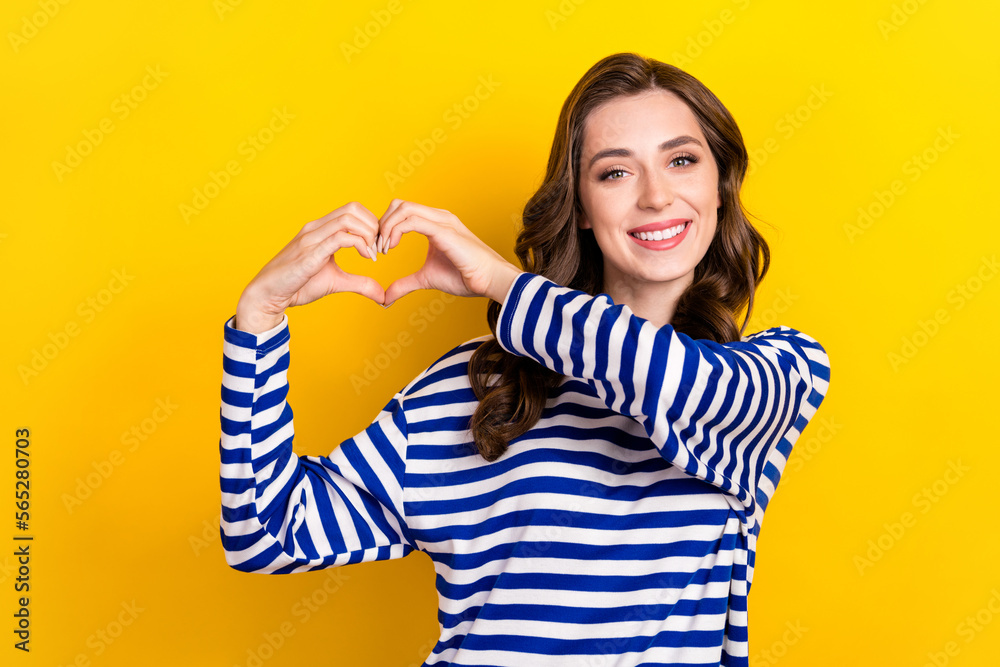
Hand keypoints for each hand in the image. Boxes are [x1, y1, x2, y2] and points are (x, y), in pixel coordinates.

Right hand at [234, 202, 382, 332]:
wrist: (268, 295)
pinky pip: (339, 238)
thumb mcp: (336, 282)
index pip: (352, 209)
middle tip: (378, 249)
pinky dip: (360, 245)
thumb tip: (382, 295)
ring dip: (368, 234)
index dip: (372, 223)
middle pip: (353, 208)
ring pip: (348, 219)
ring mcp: (311, 239)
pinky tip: (366, 259)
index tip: (378, 246)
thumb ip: (359, 283)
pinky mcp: (309, 254)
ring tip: (372, 254)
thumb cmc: (299, 285)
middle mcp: (315, 228)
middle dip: (373, 226)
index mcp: (320, 229)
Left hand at [376, 199, 521, 305]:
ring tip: (384, 248)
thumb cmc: (465, 277)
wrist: (488, 280)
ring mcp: (441, 221)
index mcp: (435, 223)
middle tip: (377, 248)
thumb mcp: (426, 279)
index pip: (402, 211)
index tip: (379, 249)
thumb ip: (404, 284)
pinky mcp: (443, 230)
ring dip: (386, 227)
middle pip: (399, 204)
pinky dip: (395, 231)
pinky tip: (392, 248)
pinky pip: (411, 221)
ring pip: (403, 208)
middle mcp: (438, 217)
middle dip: (382, 223)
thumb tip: (385, 298)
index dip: (385, 227)